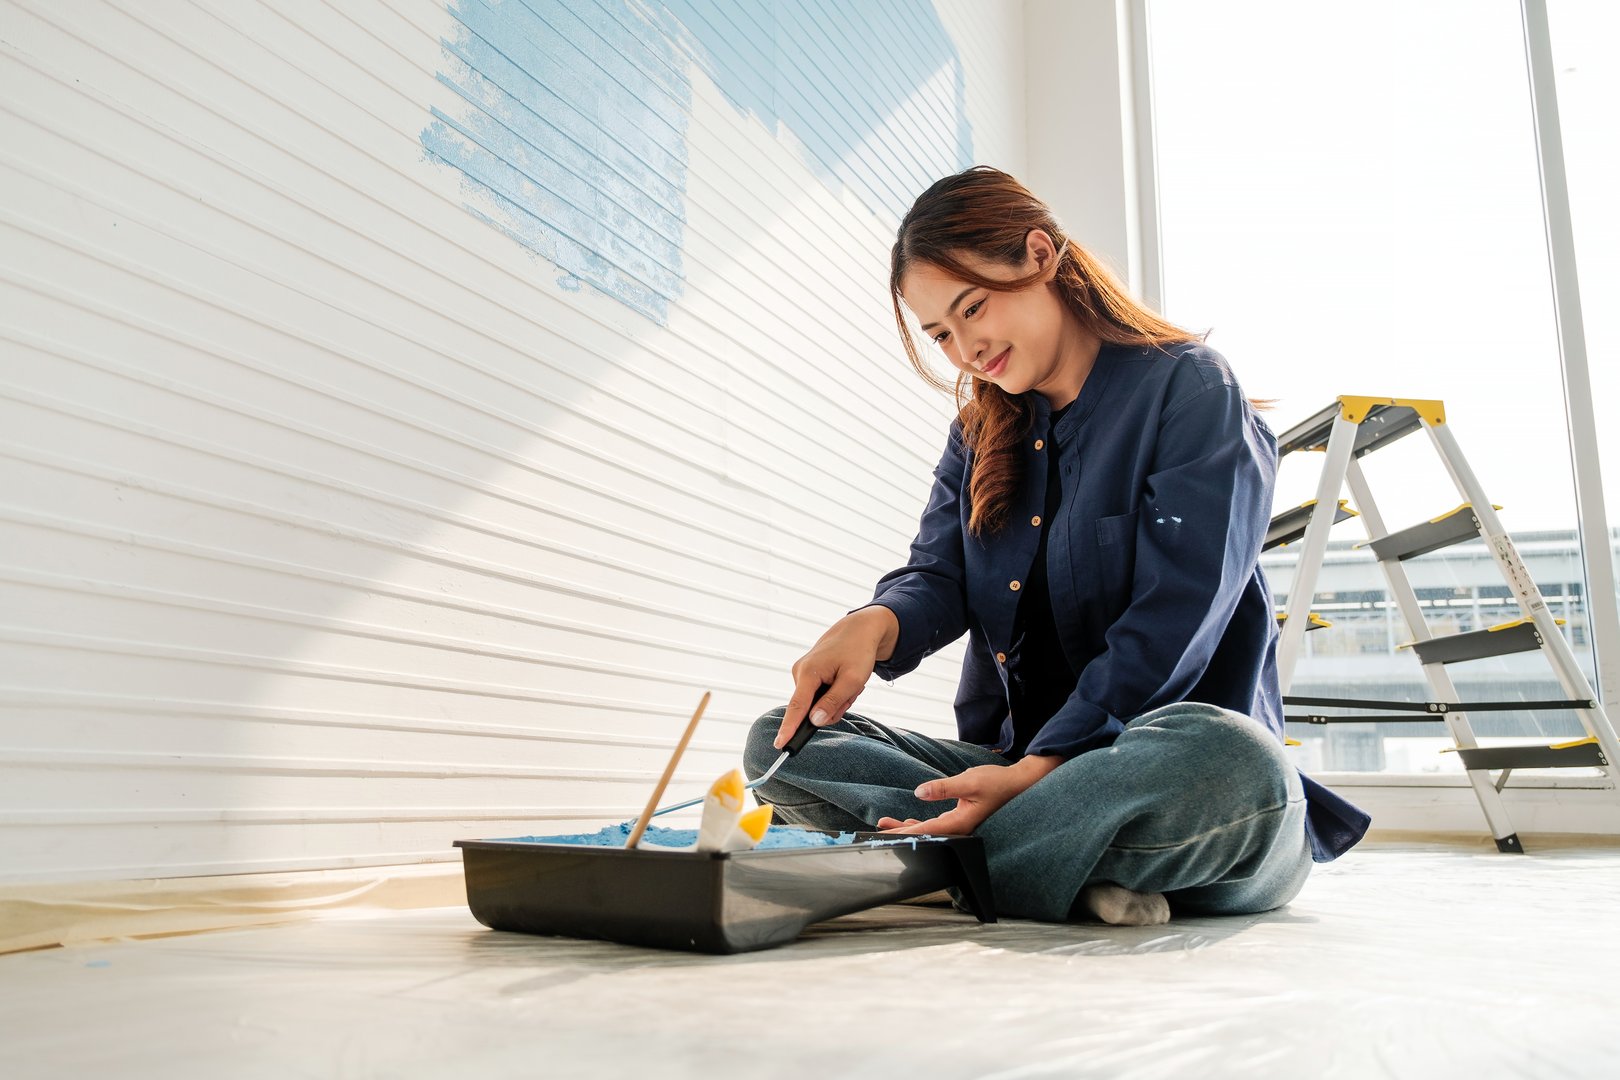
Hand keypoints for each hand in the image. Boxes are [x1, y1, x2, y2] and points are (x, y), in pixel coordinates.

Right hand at [774, 607, 898, 749]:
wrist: (858, 629)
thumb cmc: (858, 652)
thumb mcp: (852, 680)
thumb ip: (833, 702)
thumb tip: (814, 721)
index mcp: (809, 672)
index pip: (797, 707)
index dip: (789, 728)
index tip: (780, 745)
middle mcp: (800, 673)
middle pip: (813, 709)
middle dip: (835, 706)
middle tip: (853, 690)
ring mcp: (802, 673)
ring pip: (818, 703)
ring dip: (837, 699)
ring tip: (848, 681)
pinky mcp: (807, 675)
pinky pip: (820, 695)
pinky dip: (835, 692)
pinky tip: (842, 679)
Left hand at [875, 754, 1064, 835]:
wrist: (1017, 783)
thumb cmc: (997, 782)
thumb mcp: (969, 781)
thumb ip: (943, 788)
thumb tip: (919, 792)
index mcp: (960, 822)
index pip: (926, 830)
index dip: (904, 832)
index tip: (887, 833)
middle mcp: (959, 827)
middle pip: (924, 833)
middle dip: (901, 831)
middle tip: (879, 830)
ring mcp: (960, 823)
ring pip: (929, 829)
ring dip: (908, 826)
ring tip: (887, 824)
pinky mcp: (961, 817)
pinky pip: (937, 824)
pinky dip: (921, 823)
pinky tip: (911, 821)